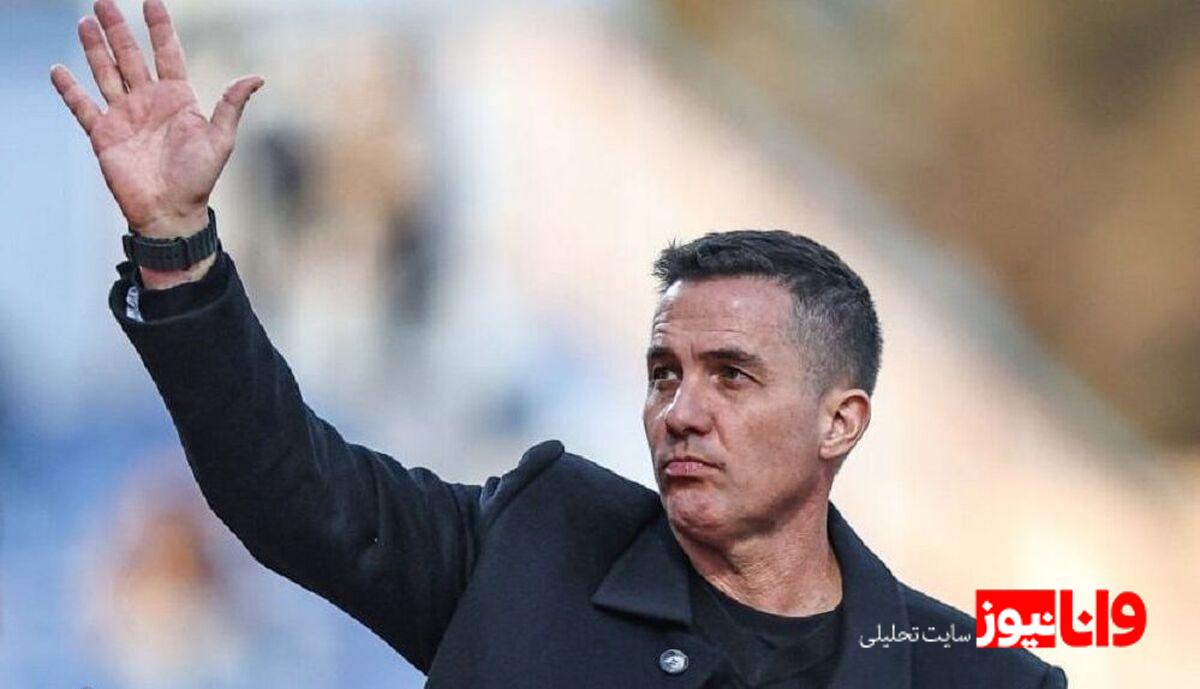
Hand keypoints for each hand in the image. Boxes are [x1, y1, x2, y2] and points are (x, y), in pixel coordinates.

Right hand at [50, 0, 262, 238]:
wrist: (171, 212)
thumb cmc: (199, 179)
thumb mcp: (220, 140)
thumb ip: (232, 106)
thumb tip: (257, 77)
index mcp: (177, 98)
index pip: (167, 53)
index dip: (159, 27)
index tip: (151, 1)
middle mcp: (149, 101)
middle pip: (130, 56)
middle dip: (117, 28)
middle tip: (104, 1)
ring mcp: (124, 116)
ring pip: (106, 73)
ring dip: (94, 48)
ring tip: (85, 21)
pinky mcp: (104, 134)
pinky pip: (83, 107)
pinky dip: (70, 90)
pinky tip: (59, 70)